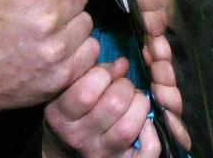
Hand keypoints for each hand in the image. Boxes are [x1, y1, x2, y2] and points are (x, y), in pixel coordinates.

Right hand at [42, 58, 158, 157]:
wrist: (68, 150)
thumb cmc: (75, 110)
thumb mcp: (73, 89)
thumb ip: (96, 73)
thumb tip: (123, 64)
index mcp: (61, 116)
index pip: (86, 91)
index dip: (102, 74)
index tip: (104, 74)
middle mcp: (79, 138)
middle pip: (114, 105)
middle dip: (125, 87)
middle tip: (122, 87)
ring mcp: (101, 153)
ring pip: (129, 126)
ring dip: (140, 105)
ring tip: (134, 101)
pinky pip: (147, 149)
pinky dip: (151, 133)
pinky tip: (145, 121)